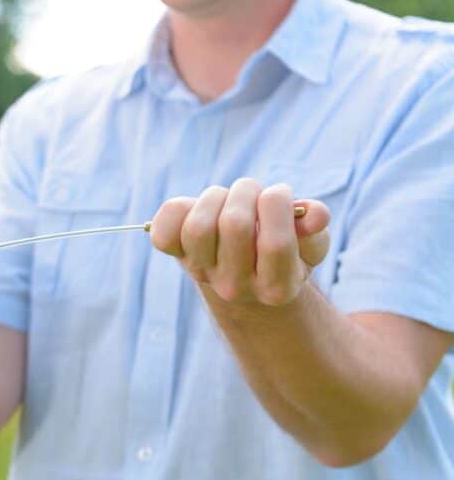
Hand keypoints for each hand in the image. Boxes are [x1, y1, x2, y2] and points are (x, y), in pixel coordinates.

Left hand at [149, 179, 330, 306]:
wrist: (245, 277)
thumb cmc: (283, 251)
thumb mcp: (309, 244)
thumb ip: (315, 229)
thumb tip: (316, 215)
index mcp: (276, 287)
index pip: (275, 243)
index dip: (278, 204)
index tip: (280, 194)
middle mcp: (235, 287)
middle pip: (235, 225)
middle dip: (247, 192)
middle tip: (253, 192)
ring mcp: (202, 273)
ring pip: (198, 226)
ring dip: (216, 197)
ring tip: (229, 199)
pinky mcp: (177, 257)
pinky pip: (164, 231)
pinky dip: (178, 209)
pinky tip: (198, 209)